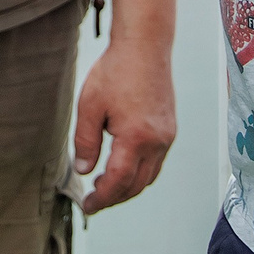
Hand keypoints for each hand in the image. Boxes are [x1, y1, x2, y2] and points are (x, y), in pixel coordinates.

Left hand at [72, 30, 175, 212]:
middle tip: (94, 201)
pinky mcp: (169, 129)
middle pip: (136, 185)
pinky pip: (156, 162)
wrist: (145, 47)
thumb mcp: (90, 105)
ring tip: (104, 184)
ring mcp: (167, 137)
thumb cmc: (116, 71)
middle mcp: (157, 142)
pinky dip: (139, 172)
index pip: (118, 182)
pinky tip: (123, 165)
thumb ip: (86, 141)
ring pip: (149, 176)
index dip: (101, 199)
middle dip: (114, 198)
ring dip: (128, 187)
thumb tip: (84, 170)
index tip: (88, 206)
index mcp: (136, 138)